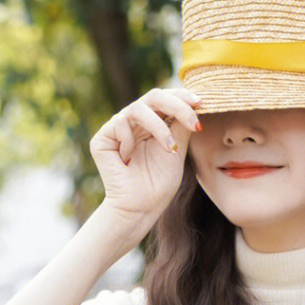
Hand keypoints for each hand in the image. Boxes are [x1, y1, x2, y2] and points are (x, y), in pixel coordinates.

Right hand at [89, 86, 202, 233]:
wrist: (140, 208)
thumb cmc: (159, 184)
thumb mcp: (177, 150)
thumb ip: (181, 126)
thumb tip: (195, 102)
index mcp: (152, 122)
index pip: (166, 100)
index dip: (182, 97)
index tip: (202, 102)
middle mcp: (134, 122)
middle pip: (154, 96)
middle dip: (176, 105)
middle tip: (192, 119)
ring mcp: (117, 128)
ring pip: (138, 108)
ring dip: (159, 127)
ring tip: (170, 149)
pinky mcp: (102, 138)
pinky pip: (119, 123)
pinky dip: (130, 139)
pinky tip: (129, 159)